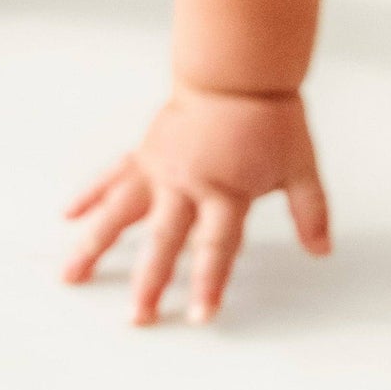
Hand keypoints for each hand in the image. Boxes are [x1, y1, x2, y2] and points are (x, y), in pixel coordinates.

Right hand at [61, 84, 330, 324]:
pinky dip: (90, 194)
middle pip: (165, 240)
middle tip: (138, 317)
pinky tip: (69, 216)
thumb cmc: (271, 117)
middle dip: (150, 282)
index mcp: (226, 190)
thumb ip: (310, 209)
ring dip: (95, 245)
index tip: (200, 316)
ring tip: (70, 276)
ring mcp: (160, 167)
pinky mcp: (146, 152)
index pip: (218, 246)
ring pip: (121, 212)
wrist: (238, 71)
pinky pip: (113, 176)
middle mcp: (187, 183)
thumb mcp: (300, 164)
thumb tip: (322, 250)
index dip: (210, 282)